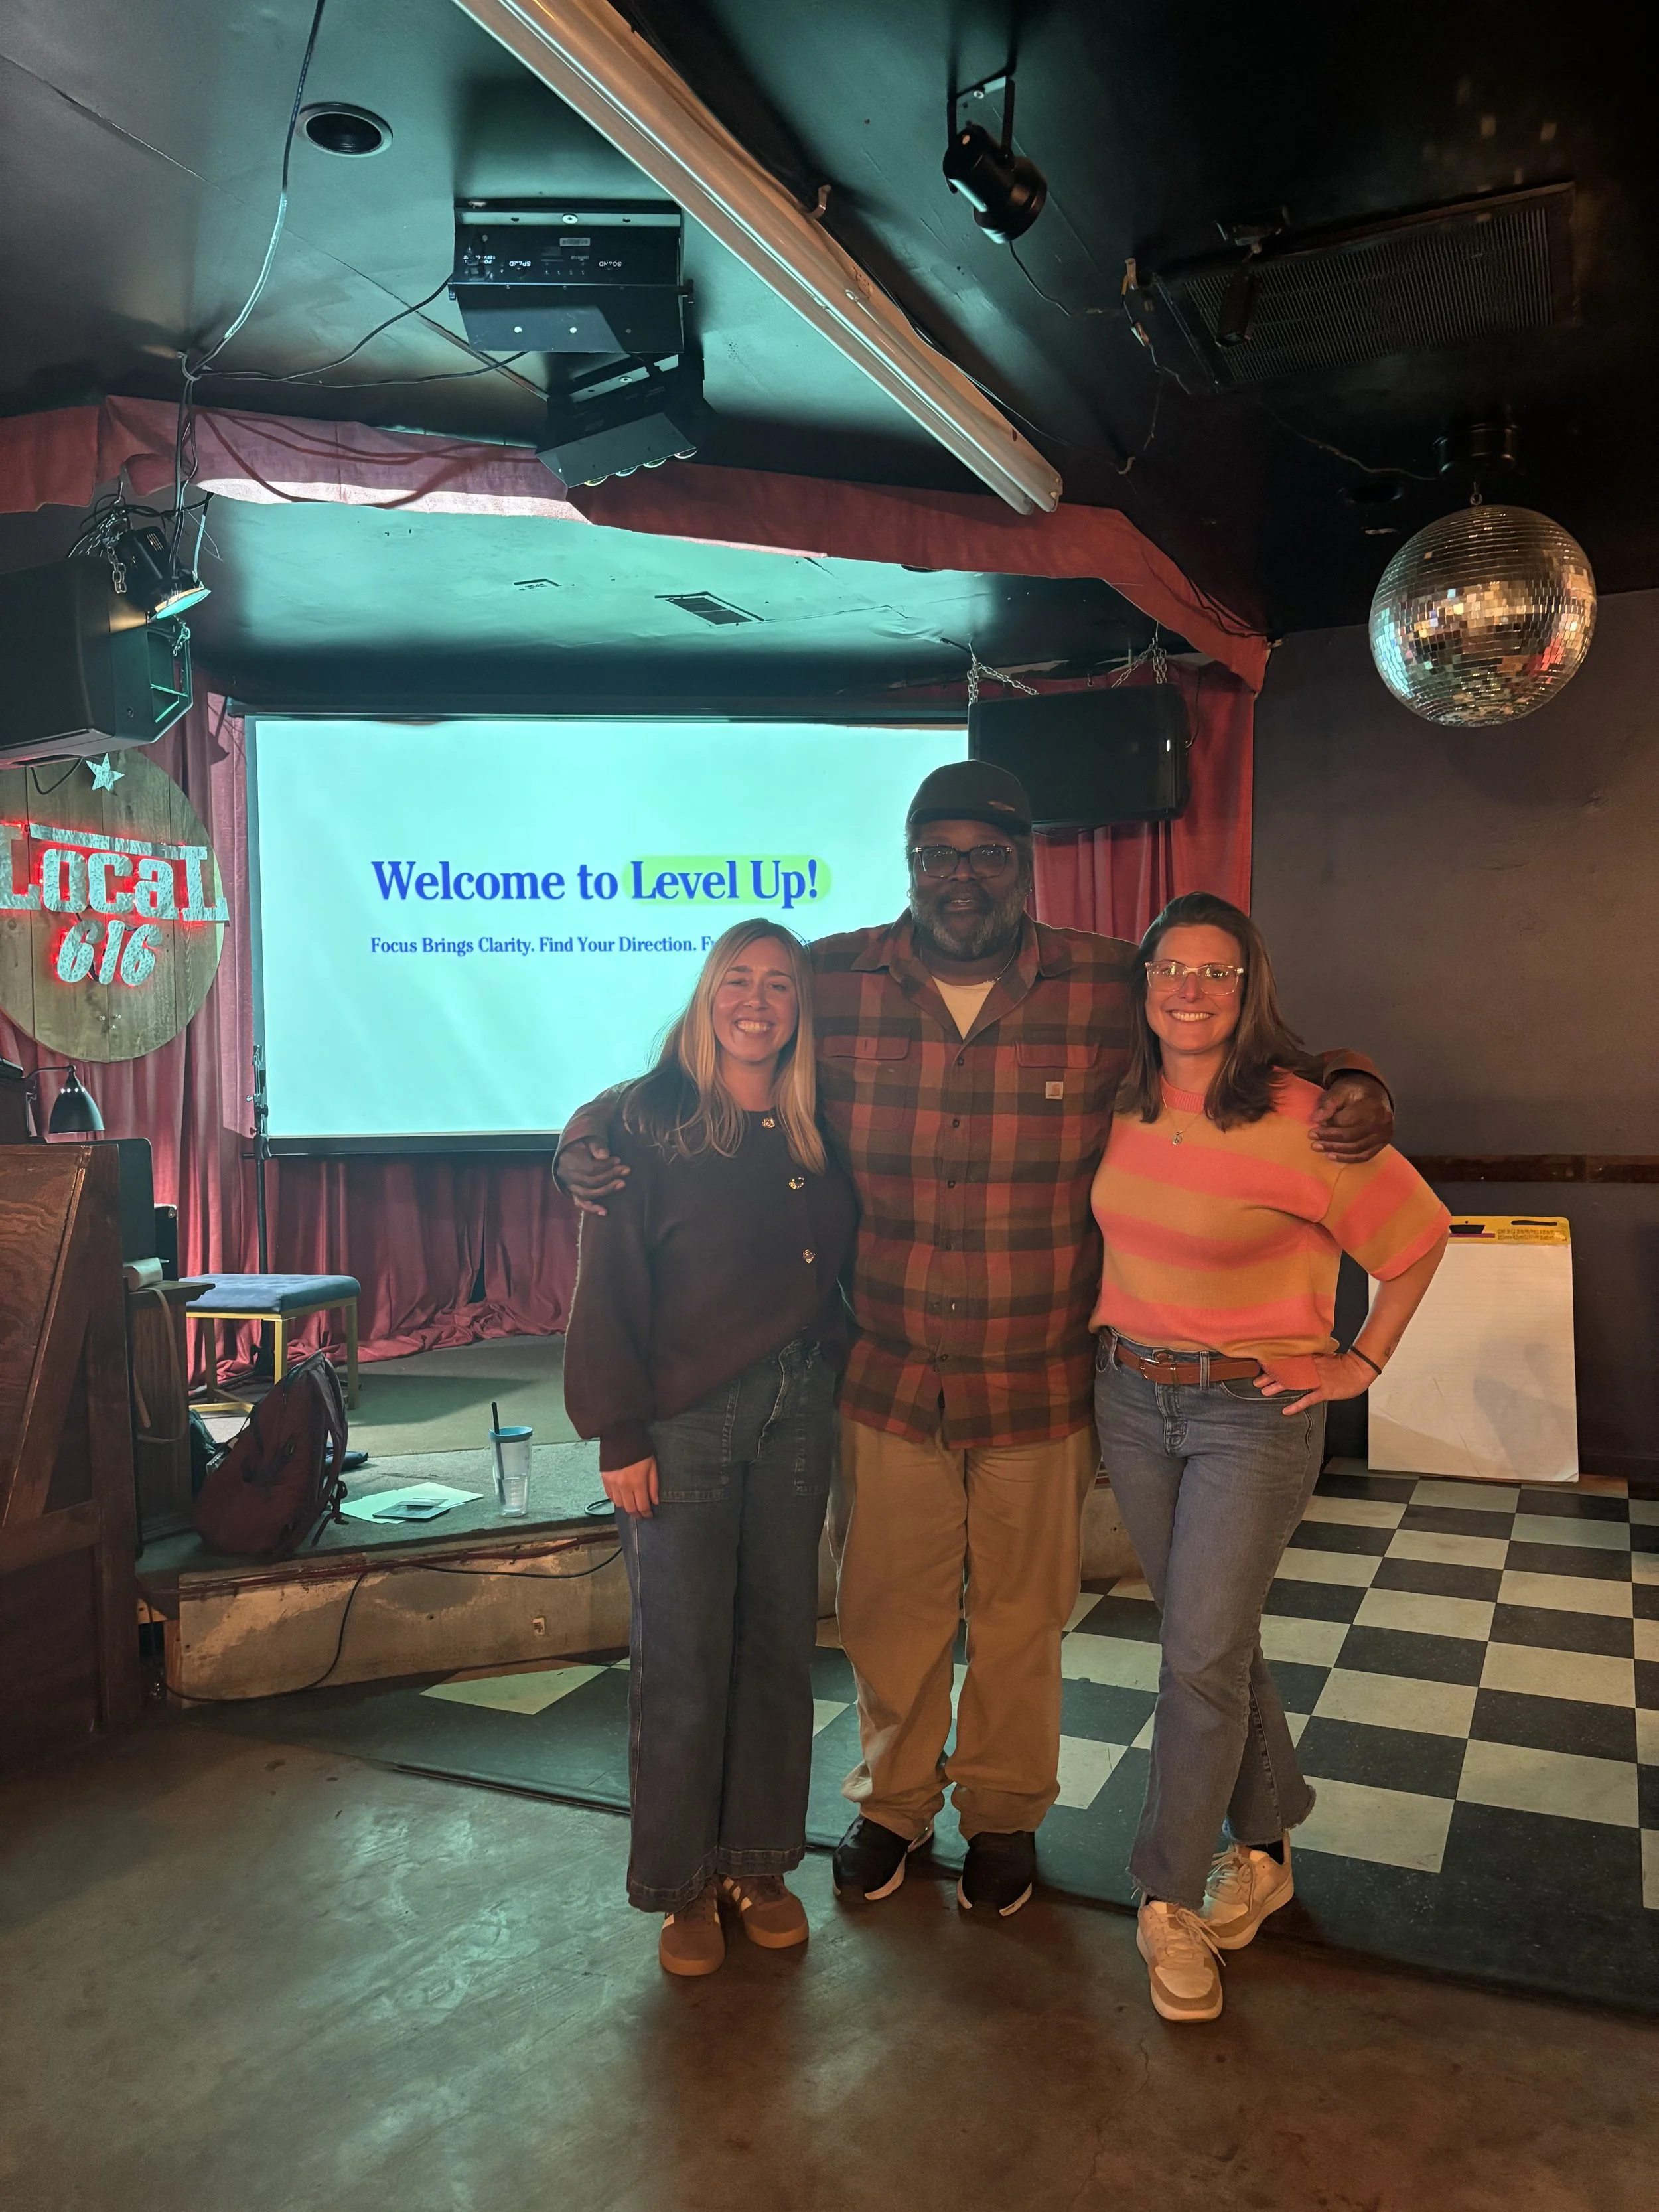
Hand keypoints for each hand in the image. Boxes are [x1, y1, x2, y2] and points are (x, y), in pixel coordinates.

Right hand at [555, 1137, 630, 1216]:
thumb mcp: (589, 1140)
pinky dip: (592, 1208)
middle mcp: (567, 1176)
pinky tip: (605, 1211)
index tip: (619, 1160)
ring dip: (606, 1190)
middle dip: (610, 1176)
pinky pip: (581, 1204)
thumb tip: (605, 1155)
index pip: (590, 1168)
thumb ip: (597, 1146)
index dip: (606, 1165)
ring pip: (587, 1193)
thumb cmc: (583, 1145)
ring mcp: (570, 1187)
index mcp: (568, 1161)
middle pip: (590, 1181)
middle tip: (626, 1170)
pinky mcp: (574, 1194)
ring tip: (622, 1183)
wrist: (571, 1152)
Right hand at [602, 1454, 658, 1518]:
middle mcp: (623, 1486)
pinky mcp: (604, 1479)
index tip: (650, 1516)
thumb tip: (654, 1502)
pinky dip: (616, 1500)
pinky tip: (622, 1497)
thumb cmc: (640, 1450)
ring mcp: (612, 1483)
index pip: (642, 1506)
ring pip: (619, 1504)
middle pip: (629, 1509)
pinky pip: (609, 1496)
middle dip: (637, 1515)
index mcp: (637, 1482)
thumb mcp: (652, 1466)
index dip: (646, 1514)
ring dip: (626, 1507)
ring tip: (632, 1506)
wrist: (620, 1435)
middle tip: (641, 1515)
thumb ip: (653, 1485)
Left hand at [1255, 1350, 1376, 1415]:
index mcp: (1310, 1359)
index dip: (1274, 1364)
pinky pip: (1308, 1399)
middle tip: (1256, 1382)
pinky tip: (1286, 1410)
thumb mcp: (1323, 1355)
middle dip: (1270, 1377)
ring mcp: (1317, 1380)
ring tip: (1265, 1392)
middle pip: (1287, 1372)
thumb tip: (1297, 1356)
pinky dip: (1297, 1405)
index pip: (1288, 1360)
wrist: (1358, 1369)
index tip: (1261, 1365)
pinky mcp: (1324, 1391)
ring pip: (1294, 1384)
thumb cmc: (1341, 1363)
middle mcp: (1311, 1368)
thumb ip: (1310, 1356)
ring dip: (1278, 1388)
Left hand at [1310, 1074, 1392, 1163]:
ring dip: (1337, 1152)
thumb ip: (1328, 1103)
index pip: (1346, 1122)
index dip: (1328, 1129)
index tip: (1312, 1132)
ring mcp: (1385, 1134)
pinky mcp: (1383, 1143)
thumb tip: (1316, 1119)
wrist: (1373, 1093)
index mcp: (1372, 1105)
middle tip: (1313, 1144)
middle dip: (1331, 1142)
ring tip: (1320, 1150)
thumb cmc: (1353, 1092)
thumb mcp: (1339, 1091)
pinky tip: (1334, 1156)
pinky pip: (1365, 1155)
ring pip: (1358, 1148)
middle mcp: (1382, 1121)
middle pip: (1352, 1136)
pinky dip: (1348, 1158)